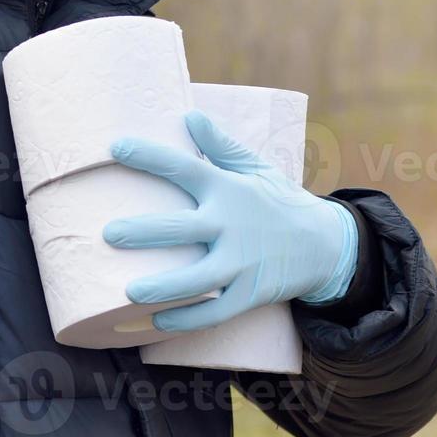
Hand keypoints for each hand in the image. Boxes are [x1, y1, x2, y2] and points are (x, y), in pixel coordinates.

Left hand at [102, 110, 357, 331]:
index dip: (150, 156)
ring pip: (199, 278)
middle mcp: (233, 225)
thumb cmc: (279, 201)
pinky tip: (157, 322)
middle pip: (184, 228)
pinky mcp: (251, 293)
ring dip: (164, 287)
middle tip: (109, 233)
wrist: (327, 245)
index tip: (116, 147)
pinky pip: (216, 311)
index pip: (184, 168)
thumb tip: (190, 115)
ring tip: (129, 291)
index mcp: (228, 190)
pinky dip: (188, 319)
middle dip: (145, 232)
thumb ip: (220, 145)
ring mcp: (242, 263)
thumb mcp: (256, 168)